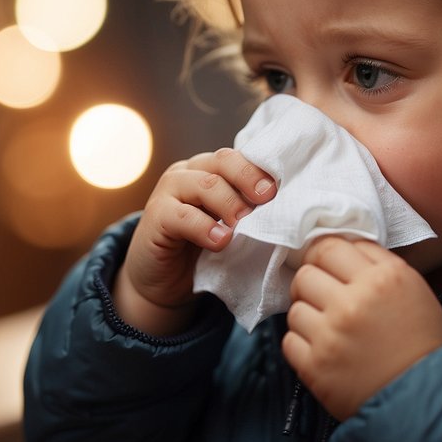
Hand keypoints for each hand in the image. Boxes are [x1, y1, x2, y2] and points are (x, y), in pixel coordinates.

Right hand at [114, 148, 275, 336]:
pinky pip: (181, 216)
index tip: (283, 187)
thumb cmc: (201, 252)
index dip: (262, 168)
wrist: (162, 284)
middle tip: (268, 198)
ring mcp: (168, 192)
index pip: (238, 157)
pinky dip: (204, 227)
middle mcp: (187, 173)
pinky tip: (220, 241)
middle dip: (250, 178)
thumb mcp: (228, 227)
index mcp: (208, 170)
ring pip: (205, 184)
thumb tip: (286, 209)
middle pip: (223, 161)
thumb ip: (247, 212)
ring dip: (231, 203)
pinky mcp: (155, 217)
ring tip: (244, 224)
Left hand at [283, 236, 441, 420]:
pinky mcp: (315, 367)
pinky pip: (289, 340)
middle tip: (324, 297)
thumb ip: (376, 260)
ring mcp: (330, 336)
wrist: (421, 396)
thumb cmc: (419, 339)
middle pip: (305, 274)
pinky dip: (302, 344)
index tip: (324, 264)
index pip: (328, 247)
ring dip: (308, 316)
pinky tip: (323, 349)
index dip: (322, 254)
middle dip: (312, 284)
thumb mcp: (411, 287)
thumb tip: (340, 242)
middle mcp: (352, 303)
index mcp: (381, 278)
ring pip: (294, 308)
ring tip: (329, 328)